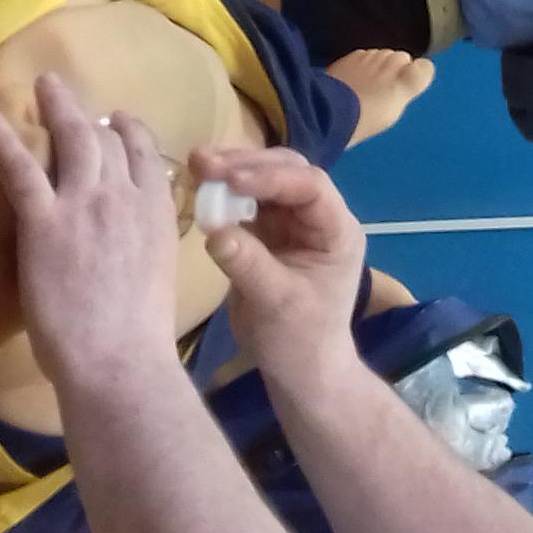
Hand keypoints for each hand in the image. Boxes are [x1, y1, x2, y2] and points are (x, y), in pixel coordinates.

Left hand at [0, 76, 181, 390]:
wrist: (119, 355)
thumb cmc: (139, 333)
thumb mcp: (157, 272)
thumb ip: (144, 243)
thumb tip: (130, 238)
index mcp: (156, 211)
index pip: (144, 152)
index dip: (127, 131)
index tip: (115, 121)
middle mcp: (124, 195)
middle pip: (105, 138)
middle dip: (85, 110)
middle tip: (62, 91)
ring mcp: (83, 204)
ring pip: (70, 139)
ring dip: (54, 106)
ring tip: (39, 86)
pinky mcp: (44, 221)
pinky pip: (20, 168)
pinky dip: (1, 138)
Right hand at [192, 145, 369, 390]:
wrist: (298, 368)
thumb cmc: (300, 340)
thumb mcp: (275, 305)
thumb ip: (248, 265)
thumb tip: (215, 233)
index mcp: (337, 231)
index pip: (310, 187)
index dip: (271, 178)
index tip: (231, 180)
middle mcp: (318, 219)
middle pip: (287, 172)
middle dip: (247, 165)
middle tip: (203, 164)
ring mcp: (292, 223)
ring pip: (264, 180)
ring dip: (232, 172)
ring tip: (196, 166)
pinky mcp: (267, 233)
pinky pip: (246, 202)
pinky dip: (223, 193)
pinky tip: (198, 187)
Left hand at [328, 46, 436, 145]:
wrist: (332, 110)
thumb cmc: (369, 114)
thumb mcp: (398, 103)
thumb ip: (413, 81)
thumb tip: (421, 66)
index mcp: (407, 74)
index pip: (423, 68)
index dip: (415, 78)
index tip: (404, 92)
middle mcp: (390, 58)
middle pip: (399, 59)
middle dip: (393, 71)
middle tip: (383, 94)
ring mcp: (367, 56)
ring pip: (379, 58)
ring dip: (376, 69)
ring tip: (366, 90)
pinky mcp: (348, 58)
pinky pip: (360, 59)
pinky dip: (359, 68)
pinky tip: (352, 84)